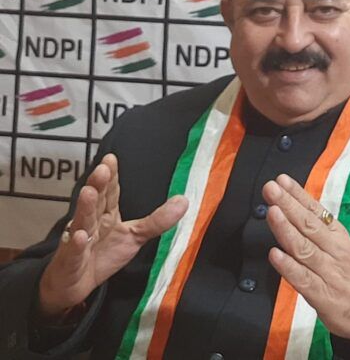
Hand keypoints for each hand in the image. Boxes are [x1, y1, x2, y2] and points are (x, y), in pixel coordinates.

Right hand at [38, 153, 187, 321]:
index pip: (110, 192)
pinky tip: (79, 236)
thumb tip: (184, 201)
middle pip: (96, 201)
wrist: (75, 286)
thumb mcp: (135, 236)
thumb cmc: (103, 255)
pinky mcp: (71, 262)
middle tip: (101, 169)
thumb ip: (157, 220)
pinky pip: (73, 252)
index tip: (111, 159)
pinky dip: (76, 244)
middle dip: (98, 185)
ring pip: (82, 221)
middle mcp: (91, 223)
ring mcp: (78, 241)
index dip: (110, 176)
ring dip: (85, 207)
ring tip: (88, 192)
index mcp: (106, 214)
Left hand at [262, 174, 349, 344]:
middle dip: (288, 204)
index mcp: (337, 235)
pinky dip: (289, 267)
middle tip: (271, 189)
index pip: (315, 210)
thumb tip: (293, 206)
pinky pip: (303, 279)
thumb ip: (317, 229)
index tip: (282, 180)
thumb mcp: (340, 245)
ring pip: (304, 248)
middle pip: (308, 224)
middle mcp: (333, 250)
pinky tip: (275, 255)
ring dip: (286, 229)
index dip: (298, 194)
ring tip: (272, 212)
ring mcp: (328, 272)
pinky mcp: (323, 295)